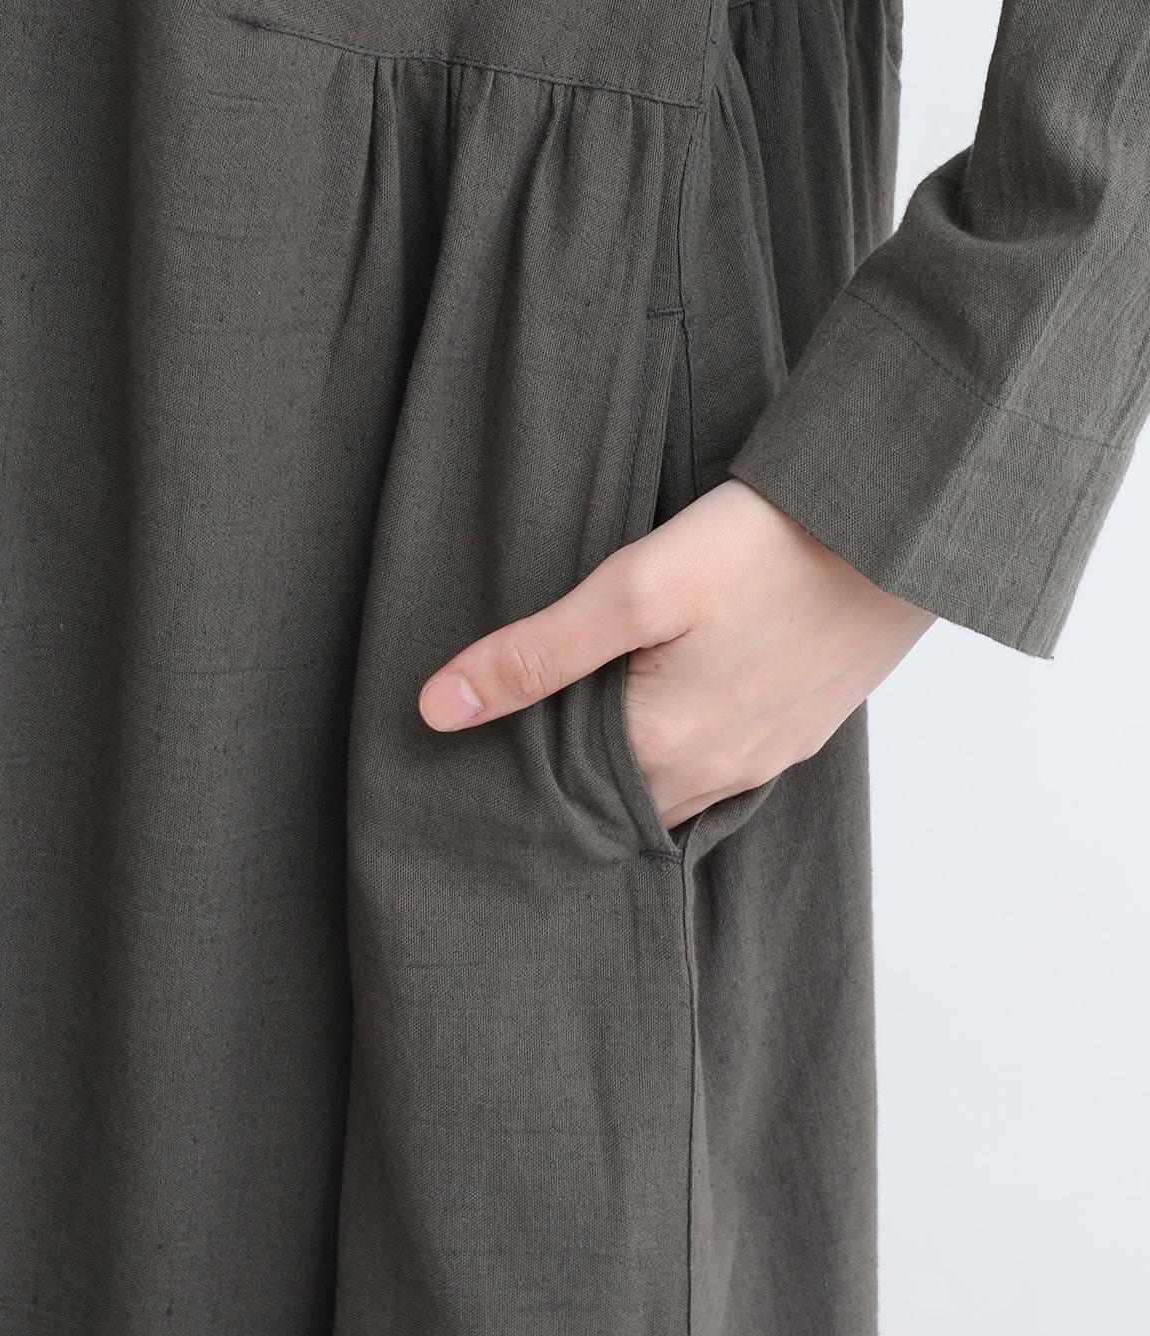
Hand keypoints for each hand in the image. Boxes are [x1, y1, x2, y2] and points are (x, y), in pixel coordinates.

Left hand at [417, 478, 935, 831]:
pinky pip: (728, 770)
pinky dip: (686, 760)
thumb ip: (538, 653)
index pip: (567, 799)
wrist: (901, 527)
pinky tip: (672, 721)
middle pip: (623, 801)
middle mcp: (720, 771)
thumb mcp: (636, 588)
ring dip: (631, 775)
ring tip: (588, 737)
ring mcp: (770, 754)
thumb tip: (439, 708)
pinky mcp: (805, 728)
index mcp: (666, 746)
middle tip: (524, 754)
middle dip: (574, 788)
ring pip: (676, 790)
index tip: (483, 766)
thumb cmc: (770, 546)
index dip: (522, 782)